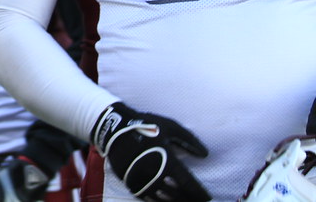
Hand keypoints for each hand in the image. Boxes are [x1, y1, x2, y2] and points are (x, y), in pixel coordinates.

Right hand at [91, 102, 209, 201]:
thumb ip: (189, 140)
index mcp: (167, 161)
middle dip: (191, 200)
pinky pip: (149, 199)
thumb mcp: (170, 127)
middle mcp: (155, 175)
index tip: (207, 197)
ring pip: (164, 200)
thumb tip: (205, 154)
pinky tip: (166, 200)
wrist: (113, 128)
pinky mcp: (132, 183)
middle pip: (179, 196)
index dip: (200, 193)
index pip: (189, 184)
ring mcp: (142, 181)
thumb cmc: (145, 125)